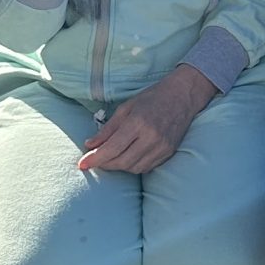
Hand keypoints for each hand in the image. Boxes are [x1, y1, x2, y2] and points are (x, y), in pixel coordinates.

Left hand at [78, 66, 215, 174]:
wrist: (182, 96)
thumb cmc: (152, 98)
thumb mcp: (126, 108)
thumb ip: (108, 129)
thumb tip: (90, 145)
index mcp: (138, 123)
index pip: (112, 148)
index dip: (95, 159)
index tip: (82, 164)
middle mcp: (151, 137)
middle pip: (122, 161)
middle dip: (105, 164)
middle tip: (94, 161)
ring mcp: (162, 147)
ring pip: (134, 168)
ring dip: (118, 166)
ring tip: (110, 159)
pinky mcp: (169, 152)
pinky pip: (146, 167)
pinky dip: (133, 166)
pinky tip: (127, 158)